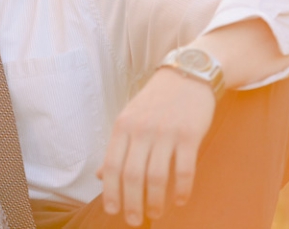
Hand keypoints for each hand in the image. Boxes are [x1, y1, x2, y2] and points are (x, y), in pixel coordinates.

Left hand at [97, 68, 215, 225]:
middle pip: (131, 175)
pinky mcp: (189, 135)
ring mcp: (164, 133)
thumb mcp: (129, 118)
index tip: (113, 210)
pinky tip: (180, 200)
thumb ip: (117, 147)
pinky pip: (184, 169)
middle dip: (132, 203)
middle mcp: (140, 130)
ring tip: (155, 214)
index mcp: (122, 127)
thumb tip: (99, 175)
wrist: (187, 75)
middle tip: (135, 221)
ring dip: (155, 201)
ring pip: (156, 176)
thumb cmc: (155, 101)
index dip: (110, 191)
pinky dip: (181, 189)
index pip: (111, 165)